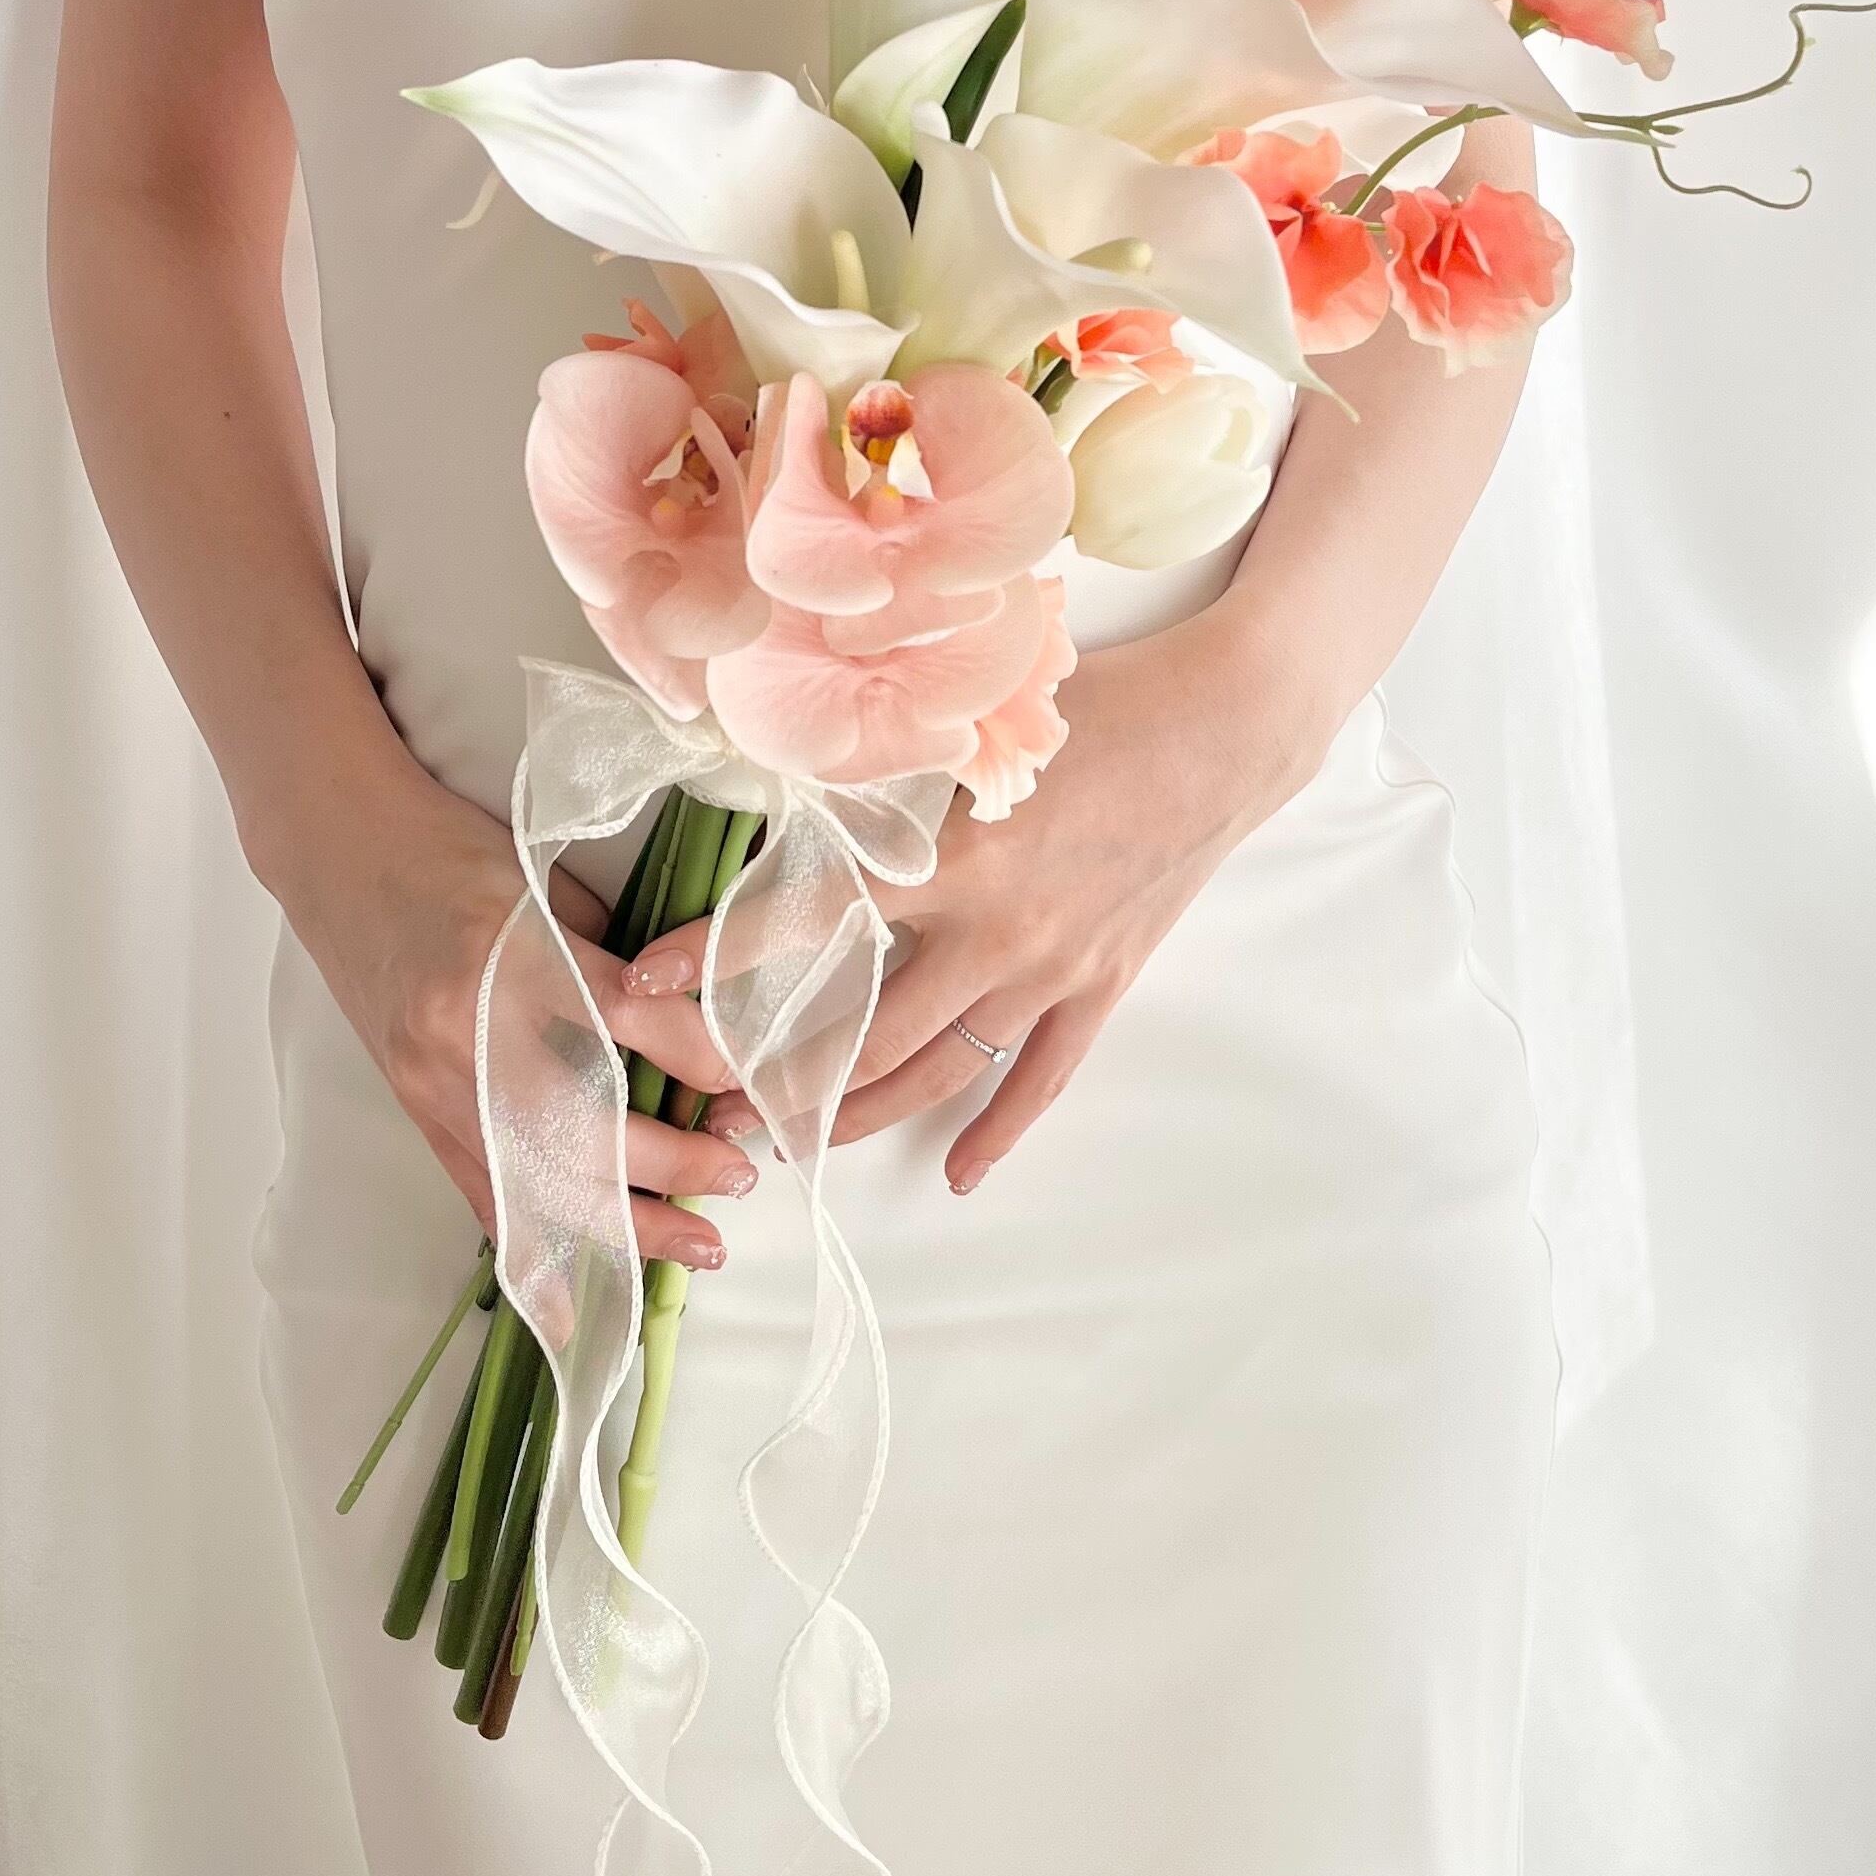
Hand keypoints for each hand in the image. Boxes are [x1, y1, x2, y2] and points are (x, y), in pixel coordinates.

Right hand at [280, 763, 753, 1267]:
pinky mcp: (414, 1108)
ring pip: (536, 1177)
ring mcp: (432, 1077)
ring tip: (697, 1247)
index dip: (696, 1052)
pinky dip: (537, 1252)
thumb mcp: (545, 875)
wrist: (338, 848)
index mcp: (507, 947)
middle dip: (673, 1164)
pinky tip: (584, 1299)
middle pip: (580, 1120)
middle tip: (739, 1179)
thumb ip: (611, 954)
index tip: (750, 1077)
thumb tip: (689, 1026)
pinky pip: (482, 1193)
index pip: (620, 1014)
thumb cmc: (450, 844)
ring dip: (625, 1224)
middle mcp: (464, 1026)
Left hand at [633, 610, 1309, 1194]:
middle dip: (776, 1075)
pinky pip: (1040, 1081)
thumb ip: (890, 761)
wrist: (1231, 728)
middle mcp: (996, 931)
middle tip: (706, 1101)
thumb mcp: (983, 723)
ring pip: (936, 1070)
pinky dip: (997, 1131)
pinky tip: (956, 1174)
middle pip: (863, 1033)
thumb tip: (791, 765)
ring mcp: (1052, 971)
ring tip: (790, 1142)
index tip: (644, 984)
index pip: (811, 917)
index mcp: (955, 856)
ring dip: (857, 1114)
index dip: (719, 954)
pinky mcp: (1102, 987)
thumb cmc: (1107, 702)